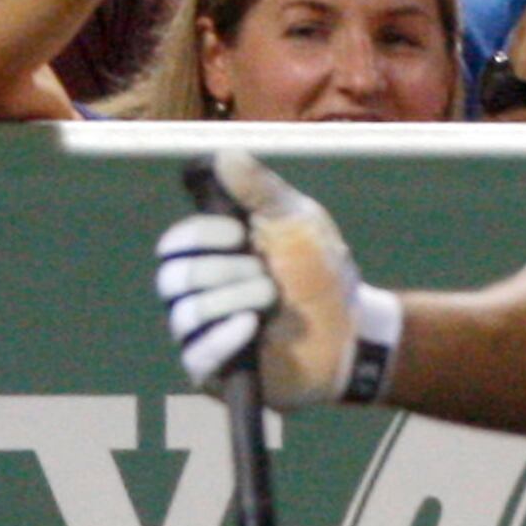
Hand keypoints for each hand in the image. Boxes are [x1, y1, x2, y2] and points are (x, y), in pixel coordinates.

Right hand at [152, 149, 394, 404]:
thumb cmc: (321, 272)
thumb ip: (259, 189)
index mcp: (212, 256)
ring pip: (186, 315)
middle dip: (224, 272)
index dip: (200, 236)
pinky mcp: (215, 371)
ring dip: (234, 301)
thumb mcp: (295, 220)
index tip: (240, 234)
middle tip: (265, 274)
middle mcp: (199, 294)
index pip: (175, 243)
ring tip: (271, 301)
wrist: (351, 329)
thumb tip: (221, 154)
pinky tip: (251, 326)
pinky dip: (224, 338)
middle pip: (173, 278)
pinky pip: (198, 355)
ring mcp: (205, 334)